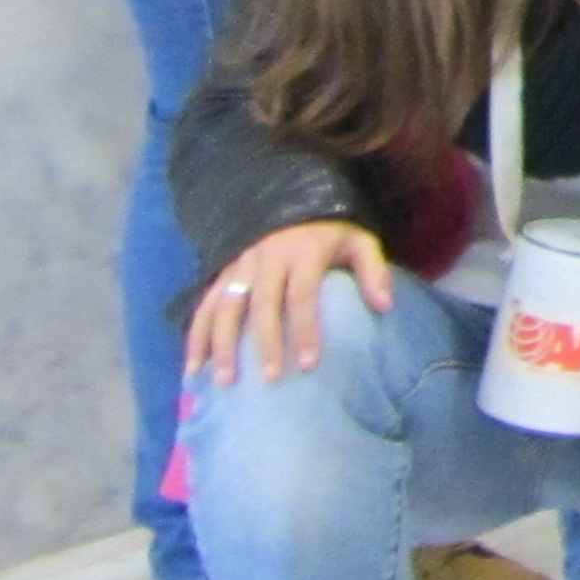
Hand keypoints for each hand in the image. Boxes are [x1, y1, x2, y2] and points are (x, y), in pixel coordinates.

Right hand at [187, 219, 393, 384]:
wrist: (291, 199)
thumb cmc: (330, 232)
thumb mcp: (359, 241)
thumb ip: (373, 270)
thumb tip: (386, 306)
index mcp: (303, 251)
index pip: (301, 294)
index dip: (304, 329)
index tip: (308, 363)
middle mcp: (267, 258)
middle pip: (262, 304)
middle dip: (264, 343)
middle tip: (269, 380)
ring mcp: (240, 266)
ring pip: (227, 306)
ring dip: (223, 345)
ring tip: (225, 381)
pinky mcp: (222, 273)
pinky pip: (205, 306)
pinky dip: (197, 336)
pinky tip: (194, 367)